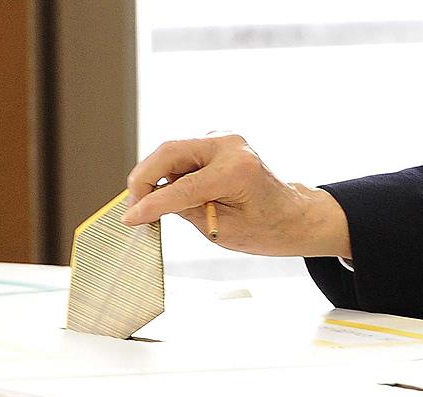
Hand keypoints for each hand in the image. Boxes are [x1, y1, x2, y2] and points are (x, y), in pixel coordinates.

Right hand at [122, 134, 351, 258]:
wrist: (293, 216)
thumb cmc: (266, 228)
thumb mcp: (222, 230)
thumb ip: (184, 210)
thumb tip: (148, 202)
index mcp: (237, 171)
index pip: (182, 187)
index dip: (150, 205)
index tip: (129, 219)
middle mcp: (230, 146)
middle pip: (169, 152)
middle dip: (143, 179)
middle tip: (133, 208)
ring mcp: (224, 139)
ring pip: (172, 152)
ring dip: (156, 176)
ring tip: (153, 206)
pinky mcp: (218, 142)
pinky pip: (183, 154)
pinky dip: (170, 173)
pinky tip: (171, 194)